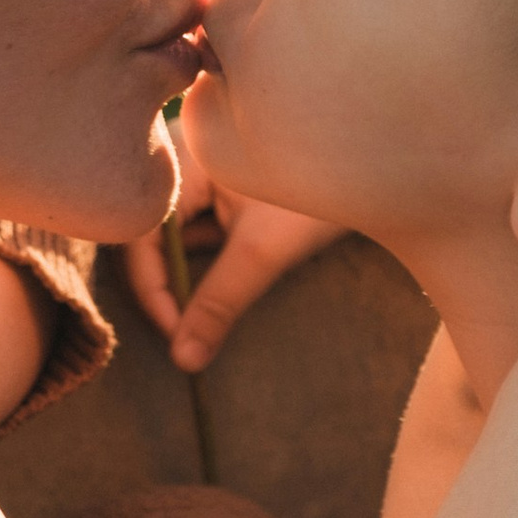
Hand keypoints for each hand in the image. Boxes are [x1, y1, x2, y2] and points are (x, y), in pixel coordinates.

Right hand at [123, 129, 344, 373]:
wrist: (378, 163)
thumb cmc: (315, 193)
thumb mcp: (263, 251)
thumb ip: (218, 303)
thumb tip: (184, 359)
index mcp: (181, 160)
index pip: (139, 236)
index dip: (153, 291)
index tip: (178, 336)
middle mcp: (184, 157)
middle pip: (151, 233)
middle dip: (167, 285)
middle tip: (187, 331)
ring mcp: (205, 168)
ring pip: (177, 233)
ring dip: (187, 273)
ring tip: (206, 310)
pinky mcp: (227, 182)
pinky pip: (201, 224)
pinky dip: (208, 256)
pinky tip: (230, 276)